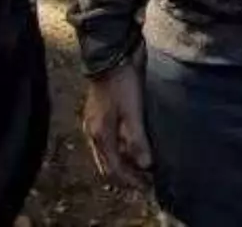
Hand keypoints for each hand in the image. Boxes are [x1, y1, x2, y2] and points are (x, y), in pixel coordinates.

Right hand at [80, 61, 151, 187]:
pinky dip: (120, 151)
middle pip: (108, 165)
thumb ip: (137, 139)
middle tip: (145, 185)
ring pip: (107, 155)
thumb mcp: (132, 110)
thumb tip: (145, 166)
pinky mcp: (102, 114)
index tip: (148, 189)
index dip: (131, 181)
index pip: (114, 169)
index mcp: (100, 134)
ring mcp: (95, 123)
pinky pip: (108, 142)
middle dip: (125, 178)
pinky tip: (132, 149)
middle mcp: (94, 132)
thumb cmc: (121, 82)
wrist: (110, 53)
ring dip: (122, 165)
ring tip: (140, 171)